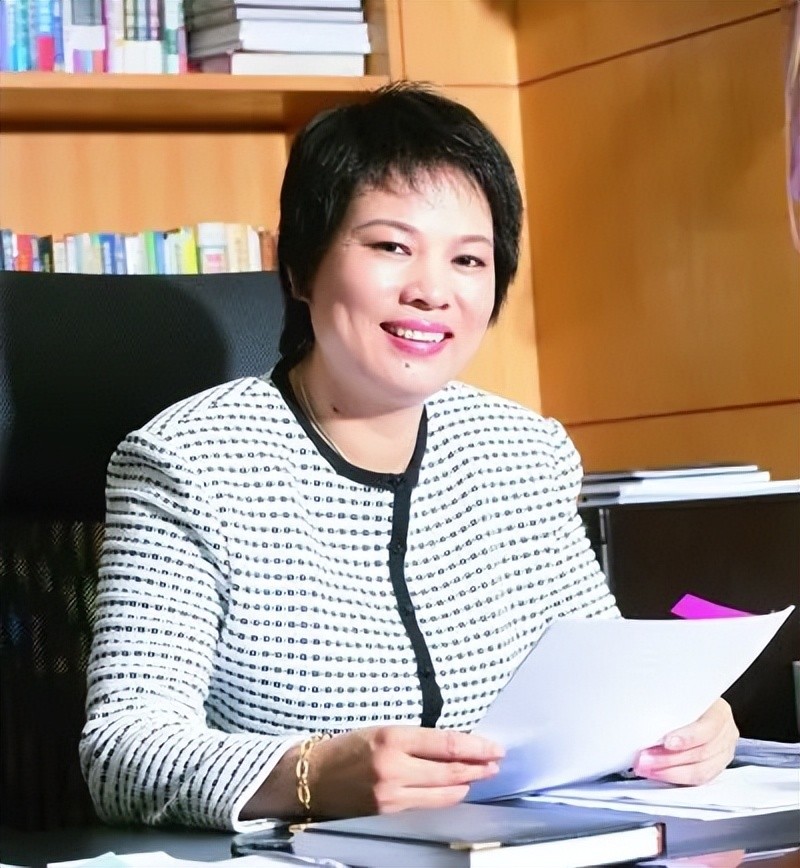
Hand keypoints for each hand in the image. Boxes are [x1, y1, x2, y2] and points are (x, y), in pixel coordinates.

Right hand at [312, 725, 503, 816]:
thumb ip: (414, 739)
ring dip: (466, 783)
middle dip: (478, 767)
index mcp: (391, 738)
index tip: (494, 747)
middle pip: (450, 771)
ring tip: (482, 775)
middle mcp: (394, 768)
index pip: (445, 744)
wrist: (310, 777)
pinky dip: (445, 796)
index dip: (475, 747)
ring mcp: (392, 795)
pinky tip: (456, 789)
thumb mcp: (379, 729)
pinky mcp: (388, 813)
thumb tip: (451, 745)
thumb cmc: (345, 747)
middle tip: (496, 762)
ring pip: (443, 793)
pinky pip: (426, 805)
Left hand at [633, 697, 737, 784]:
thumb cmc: (687, 701)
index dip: (687, 738)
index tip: (666, 742)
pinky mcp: (718, 767)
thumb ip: (672, 709)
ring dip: (671, 773)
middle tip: (645, 760)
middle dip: (670, 759)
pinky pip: (700, 780)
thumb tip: (648, 724)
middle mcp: (726, 733)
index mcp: (720, 712)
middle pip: (702, 753)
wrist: (702, 709)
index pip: (708, 728)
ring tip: (648, 770)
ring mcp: (725, 752)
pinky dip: (678, 778)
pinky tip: (660, 774)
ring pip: (701, 771)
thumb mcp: (683, 698)